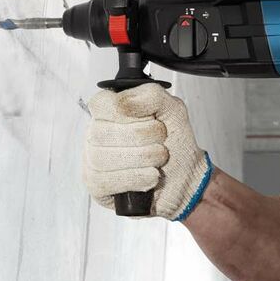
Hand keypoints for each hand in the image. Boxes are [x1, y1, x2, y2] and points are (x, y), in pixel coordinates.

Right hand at [82, 82, 212, 220]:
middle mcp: (97, 133)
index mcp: (111, 111)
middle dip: (142, 136)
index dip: (125, 110)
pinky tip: (150, 175)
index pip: (100, 103)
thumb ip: (151, 96)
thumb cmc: (174, 144)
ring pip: (103, 158)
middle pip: (102, 132)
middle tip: (161, 140)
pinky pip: (106, 181)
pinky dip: (136, 178)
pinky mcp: (96, 185)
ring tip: (159, 158)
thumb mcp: (172, 110)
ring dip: (142, 158)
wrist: (186, 178)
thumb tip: (122, 102)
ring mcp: (93, 160)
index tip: (149, 117)